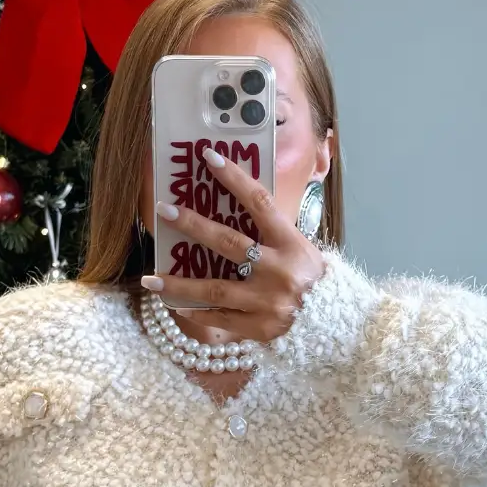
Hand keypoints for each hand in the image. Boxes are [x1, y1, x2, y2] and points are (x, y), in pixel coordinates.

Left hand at [143, 149, 325, 340]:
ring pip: (214, 289)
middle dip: (192, 224)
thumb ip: (273, 234)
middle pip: (227, 242)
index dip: (234, 178)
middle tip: (163, 209)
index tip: (209, 158)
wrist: (336, 326)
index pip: (260, 202)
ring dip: (179, 284)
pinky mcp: (259, 328)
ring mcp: (267, 302)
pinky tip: (175, 306)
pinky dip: (197, 313)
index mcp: (291, 244)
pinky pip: (220, 319)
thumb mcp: (302, 250)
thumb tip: (239, 204)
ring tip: (150, 279)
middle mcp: (278, 271)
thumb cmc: (315, 282)